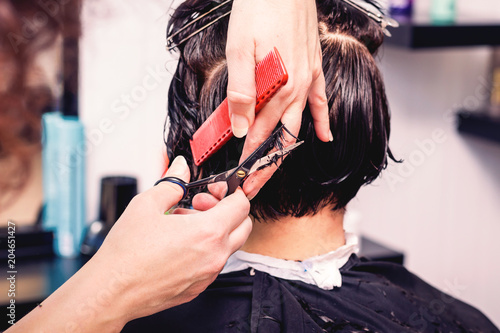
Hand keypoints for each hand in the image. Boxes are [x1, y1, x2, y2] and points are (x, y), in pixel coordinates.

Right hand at [8, 156, 251, 331]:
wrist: (111, 291)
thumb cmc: (127, 253)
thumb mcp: (147, 204)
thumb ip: (172, 182)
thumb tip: (181, 167)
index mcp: (208, 232)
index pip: (241, 205)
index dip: (231, 191)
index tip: (214, 189)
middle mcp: (215, 256)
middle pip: (243, 226)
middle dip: (227, 210)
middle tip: (199, 204)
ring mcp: (208, 274)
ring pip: (228, 245)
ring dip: (215, 230)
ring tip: (181, 224)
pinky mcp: (198, 287)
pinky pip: (213, 263)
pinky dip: (205, 249)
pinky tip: (178, 244)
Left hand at [226, 0, 331, 197]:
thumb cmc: (259, 9)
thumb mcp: (239, 51)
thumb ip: (241, 92)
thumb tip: (239, 127)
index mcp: (277, 87)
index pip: (260, 132)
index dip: (248, 157)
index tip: (240, 177)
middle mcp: (297, 88)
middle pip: (280, 136)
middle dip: (265, 164)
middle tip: (253, 184)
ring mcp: (308, 79)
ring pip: (298, 124)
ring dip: (286, 149)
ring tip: (274, 169)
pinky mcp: (313, 68)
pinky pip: (321, 101)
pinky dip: (323, 120)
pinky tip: (326, 136)